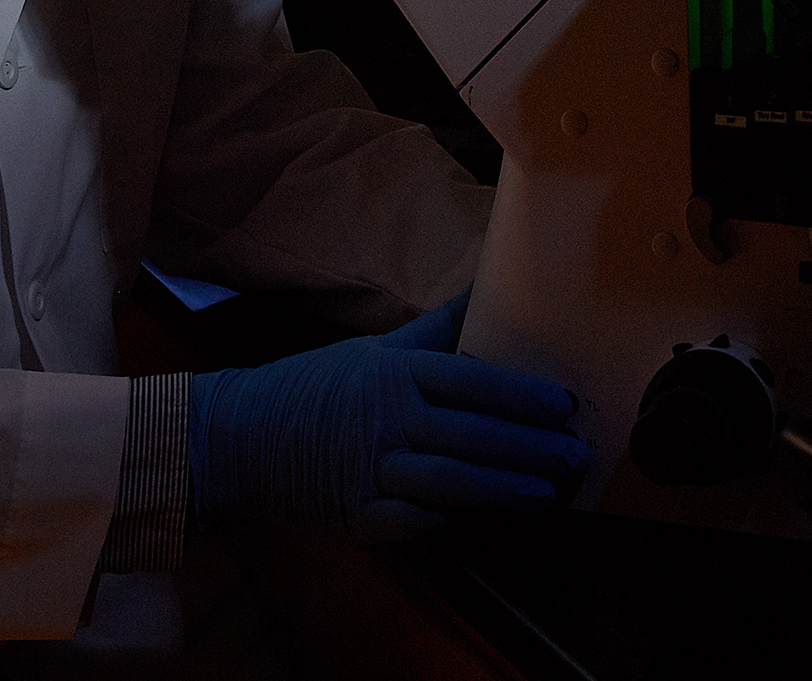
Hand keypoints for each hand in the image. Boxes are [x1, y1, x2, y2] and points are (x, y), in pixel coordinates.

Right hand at [188, 291, 587, 542]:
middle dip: (530, 448)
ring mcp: (371, 470)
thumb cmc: (314, 388)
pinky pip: (415, 522)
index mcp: (395, 373)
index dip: (522, 395)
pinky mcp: (356, 516)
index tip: (564, 405)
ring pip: (451, 481)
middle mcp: (387, 419)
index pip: (472, 380)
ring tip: (548, 493)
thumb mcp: (374, 350)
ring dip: (504, 489)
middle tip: (576, 456)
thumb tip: (484, 289)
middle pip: (472, 434)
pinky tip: (489, 522)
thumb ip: (435, 330)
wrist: (236, 438)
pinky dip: (454, 522)